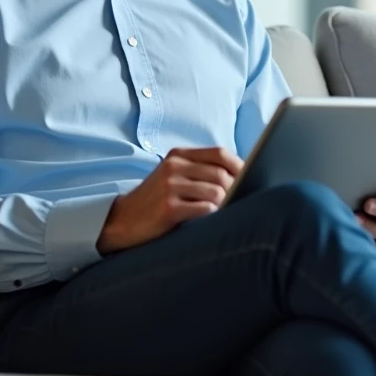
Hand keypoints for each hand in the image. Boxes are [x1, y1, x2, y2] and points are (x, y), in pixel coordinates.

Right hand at [96, 147, 242, 254]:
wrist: (121, 221)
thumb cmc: (156, 201)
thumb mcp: (174, 177)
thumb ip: (201, 172)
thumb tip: (243, 176)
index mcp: (178, 155)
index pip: (219, 153)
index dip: (240, 165)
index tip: (254, 177)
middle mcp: (174, 167)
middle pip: (222, 174)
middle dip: (238, 188)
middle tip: (245, 201)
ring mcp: (170, 187)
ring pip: (217, 193)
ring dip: (228, 205)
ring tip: (232, 213)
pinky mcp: (169, 208)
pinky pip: (205, 210)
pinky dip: (216, 216)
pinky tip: (216, 222)